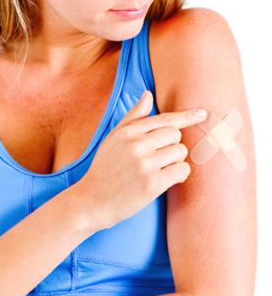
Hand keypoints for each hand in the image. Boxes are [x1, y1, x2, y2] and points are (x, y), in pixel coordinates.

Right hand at [73, 90, 206, 229]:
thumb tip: (148, 94)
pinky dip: (179, 175)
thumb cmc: (105, 168)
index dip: (187, 116)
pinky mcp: (152, 184)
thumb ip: (133, 117)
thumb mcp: (113, 138)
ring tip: (159, 170)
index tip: (202, 113)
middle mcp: (137, 144)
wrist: (92, 200)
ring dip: (176, 161)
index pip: (165, 119)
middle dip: (172, 146)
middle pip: (176, 135)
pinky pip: (182, 170)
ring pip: (181, 152)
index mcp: (128, 131)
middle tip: (158, 158)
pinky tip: (166, 180)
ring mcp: (145, 164)